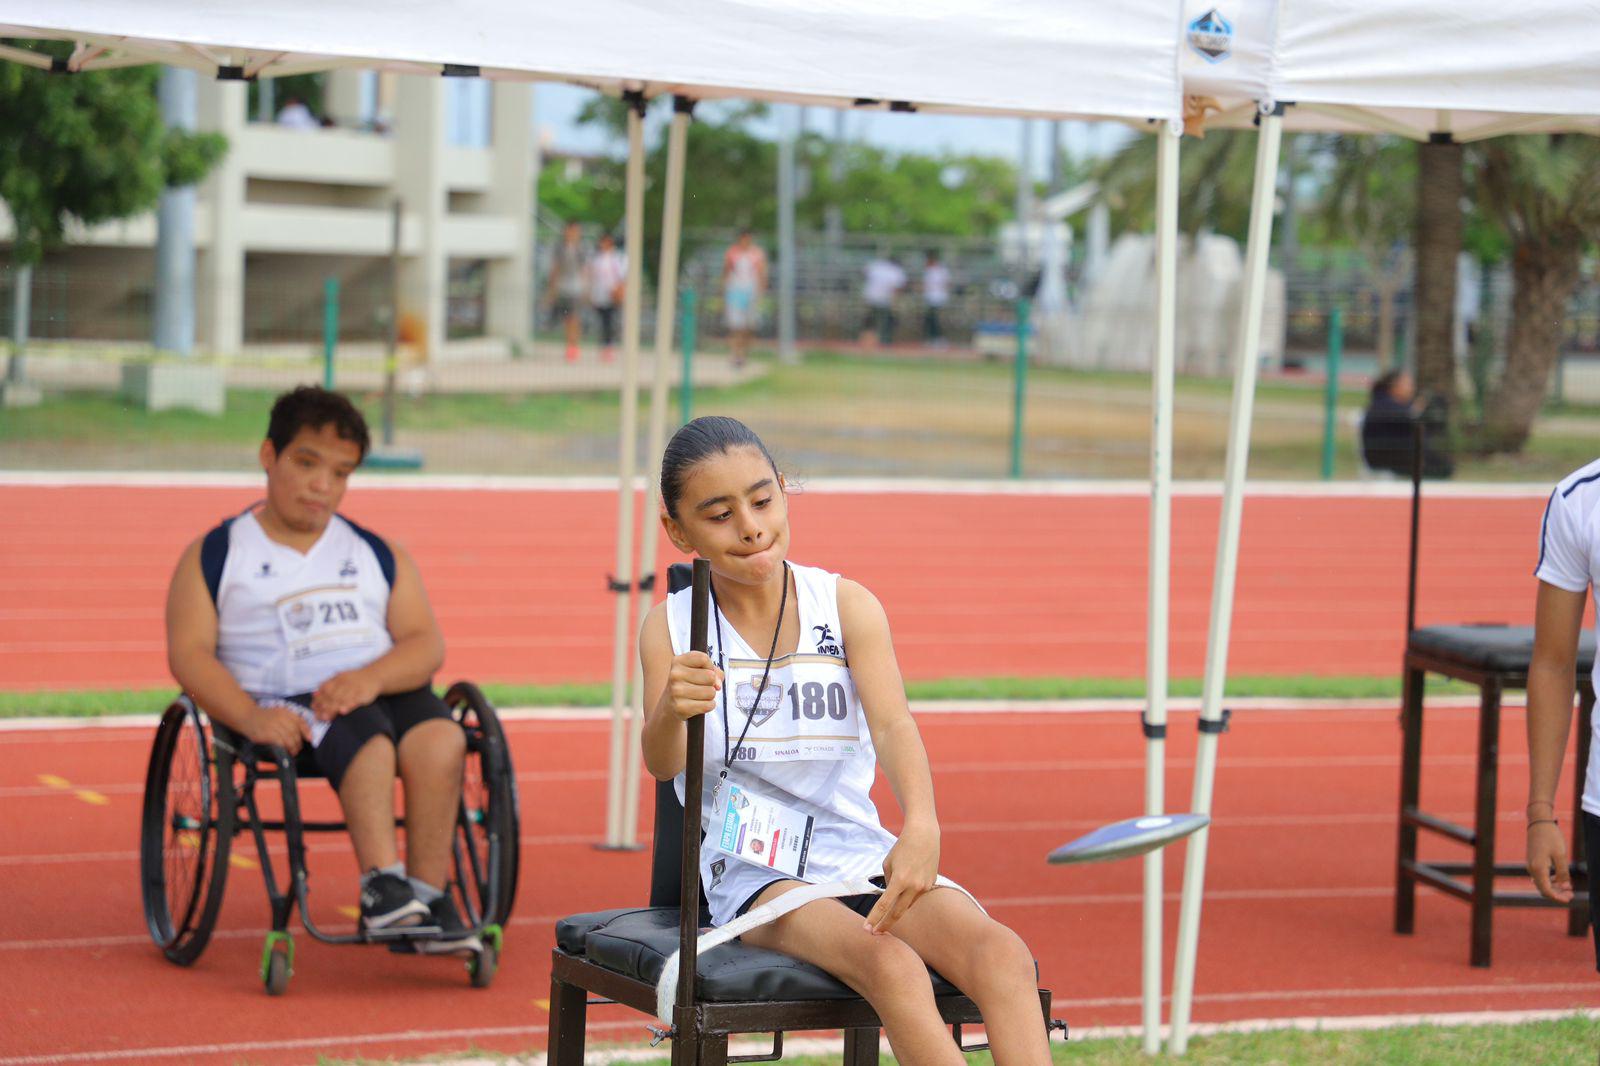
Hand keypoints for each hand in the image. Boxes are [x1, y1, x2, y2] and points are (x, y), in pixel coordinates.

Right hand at [244, 703, 311, 754]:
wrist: (247, 716)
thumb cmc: (266, 718)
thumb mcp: (280, 714)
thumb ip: (292, 721)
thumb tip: (306, 735)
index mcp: (285, 712)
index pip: (300, 721)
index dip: (306, 731)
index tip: (309, 739)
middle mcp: (280, 717)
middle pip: (295, 732)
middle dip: (298, 742)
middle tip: (298, 749)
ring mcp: (273, 725)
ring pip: (288, 738)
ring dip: (293, 747)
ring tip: (293, 752)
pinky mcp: (266, 733)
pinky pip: (279, 742)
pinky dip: (284, 748)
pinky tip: (285, 751)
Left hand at [311, 668, 381, 720]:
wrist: (374, 675)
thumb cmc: (355, 680)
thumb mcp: (340, 679)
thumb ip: (327, 686)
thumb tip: (313, 695)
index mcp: (337, 679)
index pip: (325, 690)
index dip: (319, 700)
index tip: (314, 709)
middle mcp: (344, 683)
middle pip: (332, 696)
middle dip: (324, 707)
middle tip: (319, 717)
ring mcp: (354, 689)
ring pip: (341, 700)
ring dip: (333, 709)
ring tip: (326, 717)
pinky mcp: (363, 694)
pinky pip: (355, 701)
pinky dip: (348, 706)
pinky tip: (342, 711)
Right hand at [667, 652, 721, 721]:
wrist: (669, 706)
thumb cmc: (688, 684)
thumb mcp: (697, 670)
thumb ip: (714, 671)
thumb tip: (718, 685)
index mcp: (678, 661)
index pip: (704, 659)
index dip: (710, 666)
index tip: (706, 672)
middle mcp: (675, 675)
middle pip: (710, 676)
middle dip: (711, 683)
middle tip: (702, 686)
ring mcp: (677, 691)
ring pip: (711, 692)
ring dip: (710, 695)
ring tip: (699, 695)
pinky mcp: (681, 707)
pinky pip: (709, 705)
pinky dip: (709, 705)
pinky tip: (699, 704)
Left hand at [863, 820, 939, 935]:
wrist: (924, 836)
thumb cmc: (902, 847)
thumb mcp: (888, 864)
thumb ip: (888, 882)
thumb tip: (890, 896)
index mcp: (900, 880)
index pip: (884, 905)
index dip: (874, 919)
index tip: (867, 929)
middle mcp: (914, 886)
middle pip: (897, 913)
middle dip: (886, 924)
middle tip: (876, 933)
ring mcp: (924, 887)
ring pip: (908, 905)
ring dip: (897, 908)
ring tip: (887, 911)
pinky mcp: (931, 885)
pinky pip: (916, 896)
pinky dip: (909, 895)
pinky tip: (907, 886)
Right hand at [1527, 821, 1572, 902]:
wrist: (1538, 822)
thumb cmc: (1550, 837)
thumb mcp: (1561, 855)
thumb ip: (1563, 872)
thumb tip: (1565, 887)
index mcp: (1538, 868)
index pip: (1546, 890)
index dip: (1558, 897)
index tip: (1569, 899)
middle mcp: (1532, 869)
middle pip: (1543, 888)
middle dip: (1557, 894)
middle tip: (1571, 895)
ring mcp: (1531, 865)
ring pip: (1542, 883)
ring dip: (1554, 888)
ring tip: (1568, 888)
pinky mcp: (1533, 861)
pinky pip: (1540, 876)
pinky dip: (1550, 880)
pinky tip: (1560, 880)